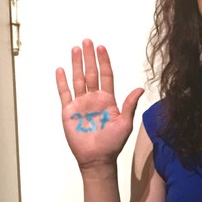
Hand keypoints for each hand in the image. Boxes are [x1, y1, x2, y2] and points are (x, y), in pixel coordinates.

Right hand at [56, 39, 143, 174]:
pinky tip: (61, 70)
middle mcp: (94, 99)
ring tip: (75, 49)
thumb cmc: (112, 144)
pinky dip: (61, 82)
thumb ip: (129, 105)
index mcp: (108, 100)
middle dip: (89, 57)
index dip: (104, 62)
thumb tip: (140, 88)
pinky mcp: (69, 112)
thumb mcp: (125, 123)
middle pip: (91, 73)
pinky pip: (65, 93)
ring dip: (76, 64)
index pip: (106, 76)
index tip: (101, 48)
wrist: (97, 159)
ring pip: (78, 79)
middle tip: (87, 42)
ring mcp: (81, 104)